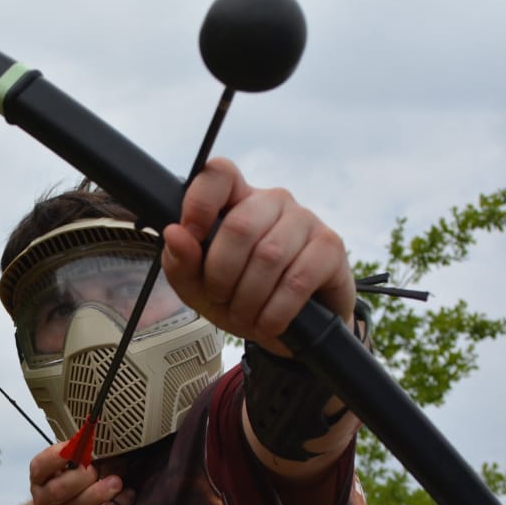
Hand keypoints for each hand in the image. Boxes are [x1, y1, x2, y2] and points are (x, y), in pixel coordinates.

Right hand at [26, 443, 130, 504]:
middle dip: (81, 476)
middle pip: (59, 489)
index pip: (40, 466)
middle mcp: (46, 500)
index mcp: (39, 480)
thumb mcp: (55, 476)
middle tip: (96, 469)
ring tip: (116, 482)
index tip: (77, 445)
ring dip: (100, 492)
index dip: (57, 455)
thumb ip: (74, 462)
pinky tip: (127, 495)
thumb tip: (108, 449)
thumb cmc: (56, 497)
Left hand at [161, 157, 355, 355]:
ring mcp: (304, 220)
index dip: (199, 203)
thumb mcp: (200, 288)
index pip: (217, 174)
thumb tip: (175, 234)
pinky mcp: (330, 246)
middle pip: (239, 226)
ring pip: (268, 255)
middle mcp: (272, 201)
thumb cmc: (243, 298)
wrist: (292, 330)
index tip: (190, 237)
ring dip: (248, 298)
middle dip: (221, 274)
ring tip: (245, 314)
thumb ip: (181, 263)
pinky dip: (275, 310)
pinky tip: (270, 321)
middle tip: (221, 297)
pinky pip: (297, 278)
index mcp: (236, 200)